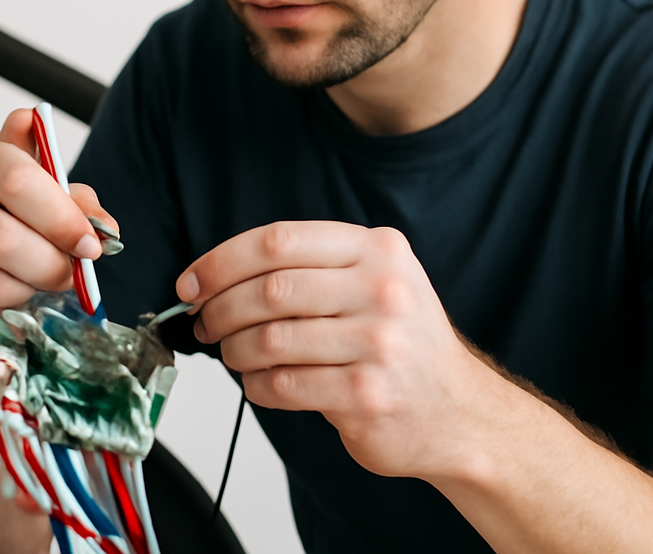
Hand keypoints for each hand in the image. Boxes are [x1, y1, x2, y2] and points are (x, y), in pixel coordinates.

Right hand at [0, 108, 116, 372]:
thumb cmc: (21, 233)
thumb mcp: (56, 207)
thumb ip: (81, 208)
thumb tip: (105, 230)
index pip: (18, 179)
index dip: (59, 217)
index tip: (88, 245)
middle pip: (3, 239)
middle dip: (50, 267)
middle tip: (69, 277)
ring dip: (29, 296)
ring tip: (36, 289)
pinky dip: (6, 321)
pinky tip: (9, 309)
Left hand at [177, 221, 488, 480]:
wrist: (461, 412)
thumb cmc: (402, 341)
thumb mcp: (374, 279)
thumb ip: (310, 267)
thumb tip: (215, 277)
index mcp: (377, 248)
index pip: (279, 240)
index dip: (222, 260)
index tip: (191, 281)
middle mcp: (383, 289)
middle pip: (270, 288)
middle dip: (221, 307)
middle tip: (203, 321)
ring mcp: (379, 343)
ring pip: (271, 338)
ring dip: (235, 349)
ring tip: (232, 354)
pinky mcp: (369, 394)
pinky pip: (285, 384)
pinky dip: (257, 385)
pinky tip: (260, 382)